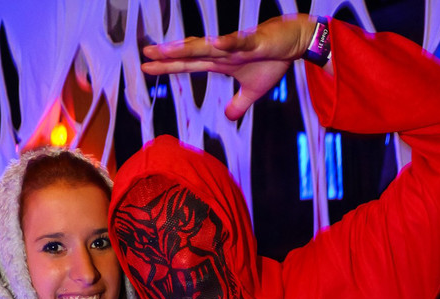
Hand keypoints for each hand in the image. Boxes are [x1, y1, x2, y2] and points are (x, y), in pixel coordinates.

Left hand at [141, 15, 316, 119]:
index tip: (147, 66)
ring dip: (188, 48)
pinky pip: (238, 42)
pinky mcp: (254, 41)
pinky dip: (227, 43)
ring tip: (168, 48)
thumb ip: (238, 104)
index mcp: (219, 62)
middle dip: (169, 54)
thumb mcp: (253, 90)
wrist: (293, 41)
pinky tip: (214, 43)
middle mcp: (222, 52)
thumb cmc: (272, 60)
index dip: (168, 66)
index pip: (188, 64)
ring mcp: (236, 46)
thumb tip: (228, 116)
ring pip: (208, 46)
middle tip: (146, 54)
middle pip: (191, 54)